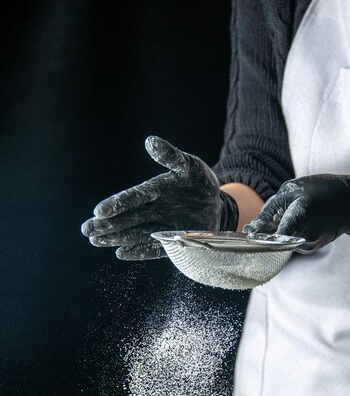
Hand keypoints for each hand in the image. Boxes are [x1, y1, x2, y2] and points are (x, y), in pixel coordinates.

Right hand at [81, 136, 237, 259]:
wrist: (216, 205)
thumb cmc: (200, 183)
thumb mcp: (190, 166)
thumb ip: (171, 156)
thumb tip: (150, 141)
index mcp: (155, 190)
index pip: (132, 198)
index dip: (116, 204)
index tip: (100, 211)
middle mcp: (153, 210)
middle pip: (127, 218)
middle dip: (107, 225)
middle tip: (87, 229)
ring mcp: (160, 227)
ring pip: (135, 233)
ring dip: (116, 237)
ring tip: (95, 241)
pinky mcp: (170, 241)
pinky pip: (153, 248)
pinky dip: (138, 252)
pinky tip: (121, 253)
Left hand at [244, 172, 349, 251]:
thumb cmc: (323, 190)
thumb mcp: (292, 189)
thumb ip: (271, 208)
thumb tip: (256, 224)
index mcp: (298, 220)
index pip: (271, 236)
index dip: (257, 236)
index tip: (246, 232)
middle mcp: (304, 238)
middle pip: (274, 241)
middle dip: (263, 234)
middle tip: (251, 227)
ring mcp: (309, 246)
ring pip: (283, 242)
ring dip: (275, 233)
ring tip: (275, 220)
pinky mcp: (312, 247)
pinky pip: (292, 242)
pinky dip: (287, 235)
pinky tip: (290, 223)